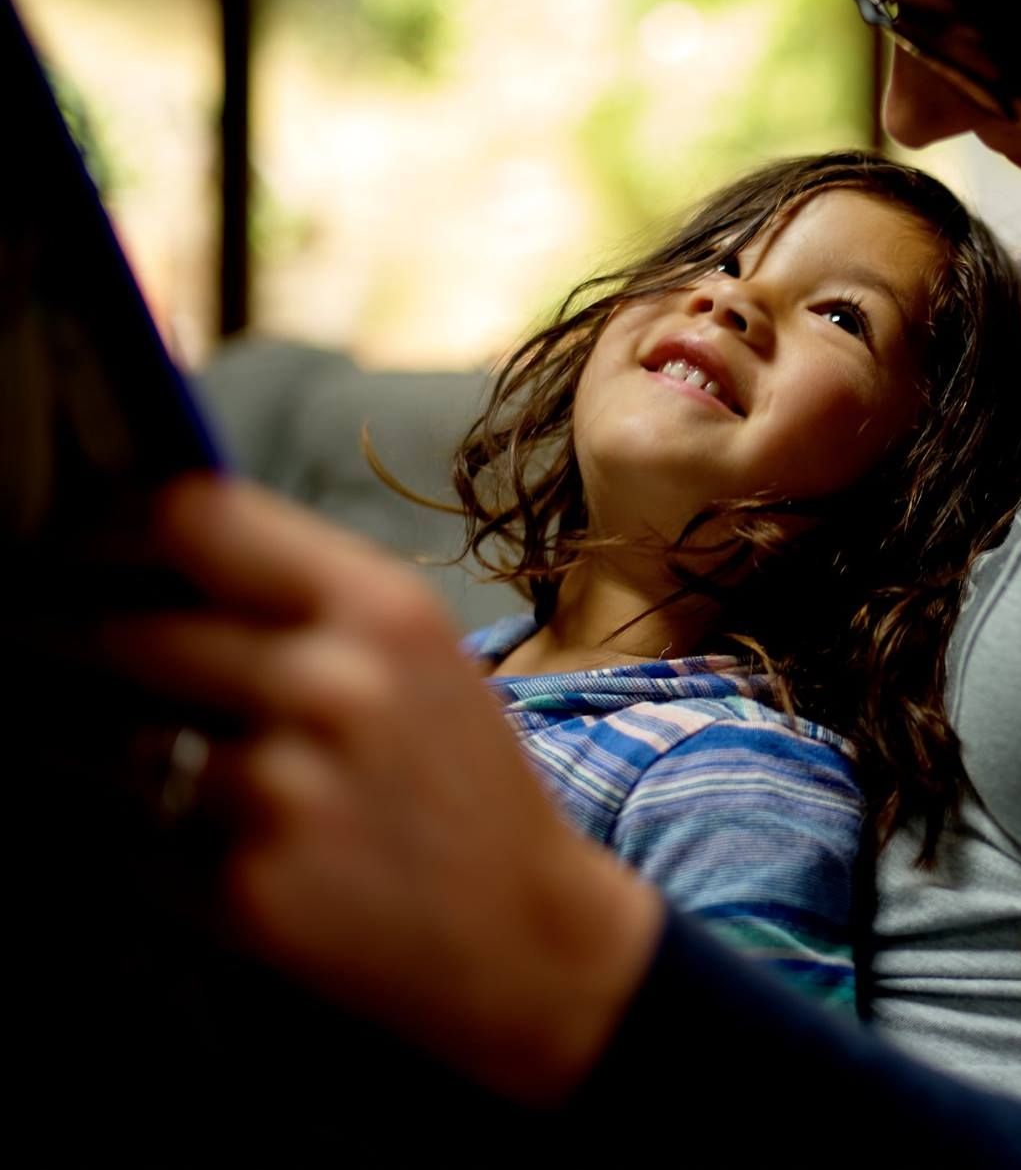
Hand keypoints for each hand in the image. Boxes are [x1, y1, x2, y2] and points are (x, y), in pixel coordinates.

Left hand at [106, 474, 663, 1103]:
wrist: (528, 938)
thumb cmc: (460, 785)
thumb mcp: (419, 656)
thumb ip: (301, 597)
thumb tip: (146, 549)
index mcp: (384, 608)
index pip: (192, 518)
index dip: (112, 536)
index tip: (77, 560)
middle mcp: (337, 686)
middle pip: (128, 632)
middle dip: (77, 654)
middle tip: (57, 668)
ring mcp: (289, 791)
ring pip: (115, 743)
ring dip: (106, 755)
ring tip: (144, 768)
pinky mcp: (249, 889)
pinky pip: (129, 841)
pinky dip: (132, 843)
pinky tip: (185, 846)